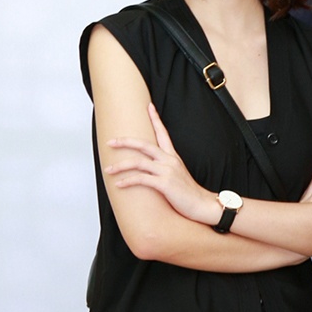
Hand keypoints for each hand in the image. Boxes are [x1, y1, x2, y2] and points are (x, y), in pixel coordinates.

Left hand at [105, 103, 217, 223]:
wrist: (203, 205)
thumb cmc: (190, 193)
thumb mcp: (178, 176)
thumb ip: (166, 169)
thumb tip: (152, 169)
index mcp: (173, 157)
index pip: (163, 133)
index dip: (155, 118)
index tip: (149, 106)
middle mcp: (169, 161)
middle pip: (144, 145)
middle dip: (125, 142)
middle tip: (110, 142)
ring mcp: (167, 172)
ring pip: (138, 162)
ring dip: (120, 165)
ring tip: (108, 169)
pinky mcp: (164, 184)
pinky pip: (141, 179)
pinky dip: (128, 181)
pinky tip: (119, 184)